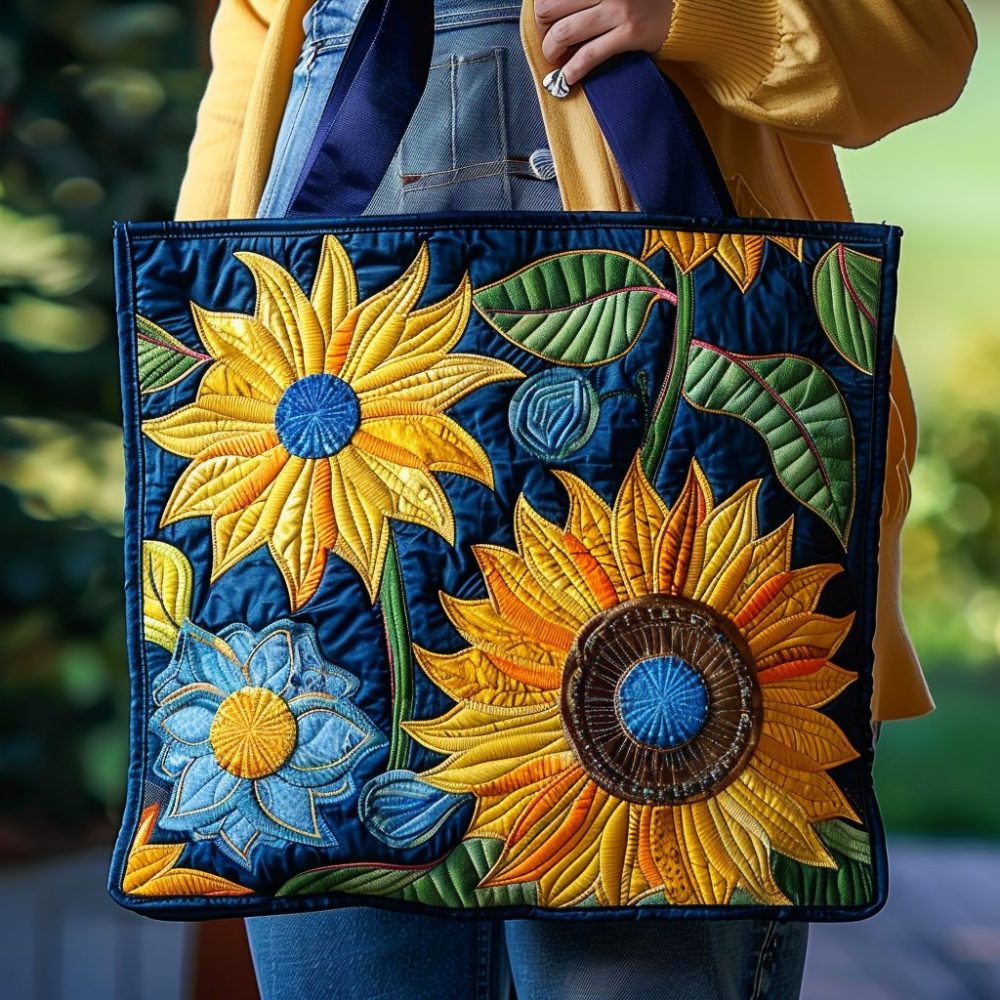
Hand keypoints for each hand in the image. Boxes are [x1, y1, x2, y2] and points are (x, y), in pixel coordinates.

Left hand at [535, 0, 673, 87]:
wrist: (680, 8)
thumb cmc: (638, 1)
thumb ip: (584, 0)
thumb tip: (547, 14)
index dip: (541, 14)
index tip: (546, 27)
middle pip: (548, 11)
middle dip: (543, 34)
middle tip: (551, 46)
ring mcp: (617, 9)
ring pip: (563, 33)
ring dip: (552, 53)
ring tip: (558, 61)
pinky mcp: (630, 33)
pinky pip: (588, 56)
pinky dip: (572, 71)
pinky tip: (568, 79)